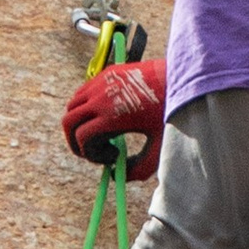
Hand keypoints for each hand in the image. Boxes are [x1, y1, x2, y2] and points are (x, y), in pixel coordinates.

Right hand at [62, 55, 165, 178]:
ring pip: (72, 106)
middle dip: (75, 142)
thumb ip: (138, 169)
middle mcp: (101, 97)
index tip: (113, 157)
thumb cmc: (171, 114)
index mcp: (112, 116)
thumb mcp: (159, 148)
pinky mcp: (106, 72)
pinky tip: (108, 115)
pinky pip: (83, 93)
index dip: (92, 155)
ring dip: (80, 124)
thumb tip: (116, 177)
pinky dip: (86, 108)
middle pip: (68, 122)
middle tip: (94, 152)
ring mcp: (101, 81)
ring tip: (104, 132)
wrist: (180, 78)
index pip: (82, 138)